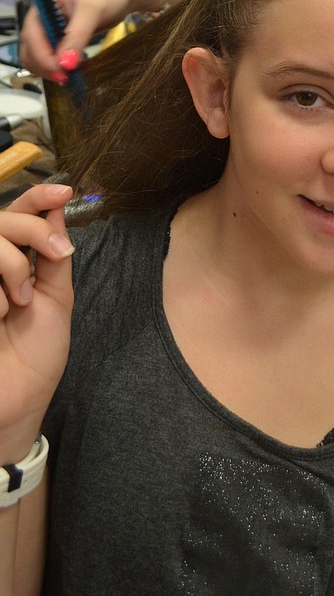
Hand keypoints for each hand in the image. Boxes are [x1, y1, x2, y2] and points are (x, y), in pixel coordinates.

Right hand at [0, 184, 74, 456]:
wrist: (17, 404)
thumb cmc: (36, 355)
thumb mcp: (56, 297)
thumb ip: (53, 253)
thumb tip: (58, 206)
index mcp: (12, 262)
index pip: (17, 212)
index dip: (38, 197)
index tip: (65, 191)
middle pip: (0, 219)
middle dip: (30, 230)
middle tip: (53, 254)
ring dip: (10, 265)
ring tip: (18, 303)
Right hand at [18, 0, 131, 77]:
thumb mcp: (92, 9)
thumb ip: (77, 35)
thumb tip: (65, 63)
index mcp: (42, 6)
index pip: (32, 36)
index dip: (42, 56)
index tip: (60, 70)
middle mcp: (42, 20)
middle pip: (31, 50)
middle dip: (45, 66)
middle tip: (67, 77)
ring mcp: (52, 32)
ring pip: (41, 58)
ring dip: (53, 70)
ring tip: (74, 73)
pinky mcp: (64, 41)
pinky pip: (57, 59)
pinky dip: (63, 67)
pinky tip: (79, 68)